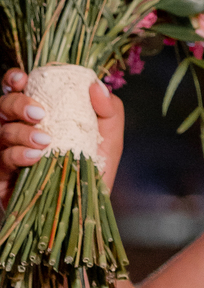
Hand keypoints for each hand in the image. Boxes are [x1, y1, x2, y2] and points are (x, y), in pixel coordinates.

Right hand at [0, 70, 123, 208]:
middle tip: (40, 114)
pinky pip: (2, 161)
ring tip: (45, 141)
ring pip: (1, 132)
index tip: (23, 79)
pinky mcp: (4, 178)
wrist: (89, 209)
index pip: (17, 89)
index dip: (14, 79)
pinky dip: (17, 155)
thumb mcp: (110, 137)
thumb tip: (96, 85)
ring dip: (21, 133)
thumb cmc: (95, 168)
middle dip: (17, 104)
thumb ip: (109, 109)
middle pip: (4, 106)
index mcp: (41, 114)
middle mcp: (20, 130)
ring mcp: (9, 153)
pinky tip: (34, 157)